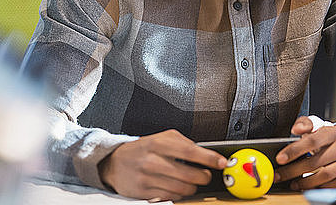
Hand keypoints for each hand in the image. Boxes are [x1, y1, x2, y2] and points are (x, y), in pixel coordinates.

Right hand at [98, 129, 227, 200]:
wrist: (114, 163)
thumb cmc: (142, 149)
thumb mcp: (161, 138)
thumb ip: (183, 144)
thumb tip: (207, 154)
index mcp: (158, 143)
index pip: (190, 151)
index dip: (209, 158)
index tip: (222, 162)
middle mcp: (152, 160)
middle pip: (190, 174)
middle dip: (203, 177)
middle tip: (205, 175)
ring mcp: (148, 178)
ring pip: (183, 189)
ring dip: (192, 187)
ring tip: (190, 181)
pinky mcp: (145, 192)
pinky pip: (172, 197)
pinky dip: (179, 194)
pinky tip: (175, 186)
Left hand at [274, 116, 335, 189]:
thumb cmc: (327, 138)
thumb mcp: (317, 126)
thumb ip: (305, 123)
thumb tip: (296, 129)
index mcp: (333, 133)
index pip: (312, 141)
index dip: (294, 150)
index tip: (280, 159)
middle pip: (316, 161)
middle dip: (294, 170)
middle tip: (279, 175)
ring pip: (326, 175)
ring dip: (306, 182)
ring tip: (292, 184)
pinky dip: (321, 188)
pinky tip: (309, 187)